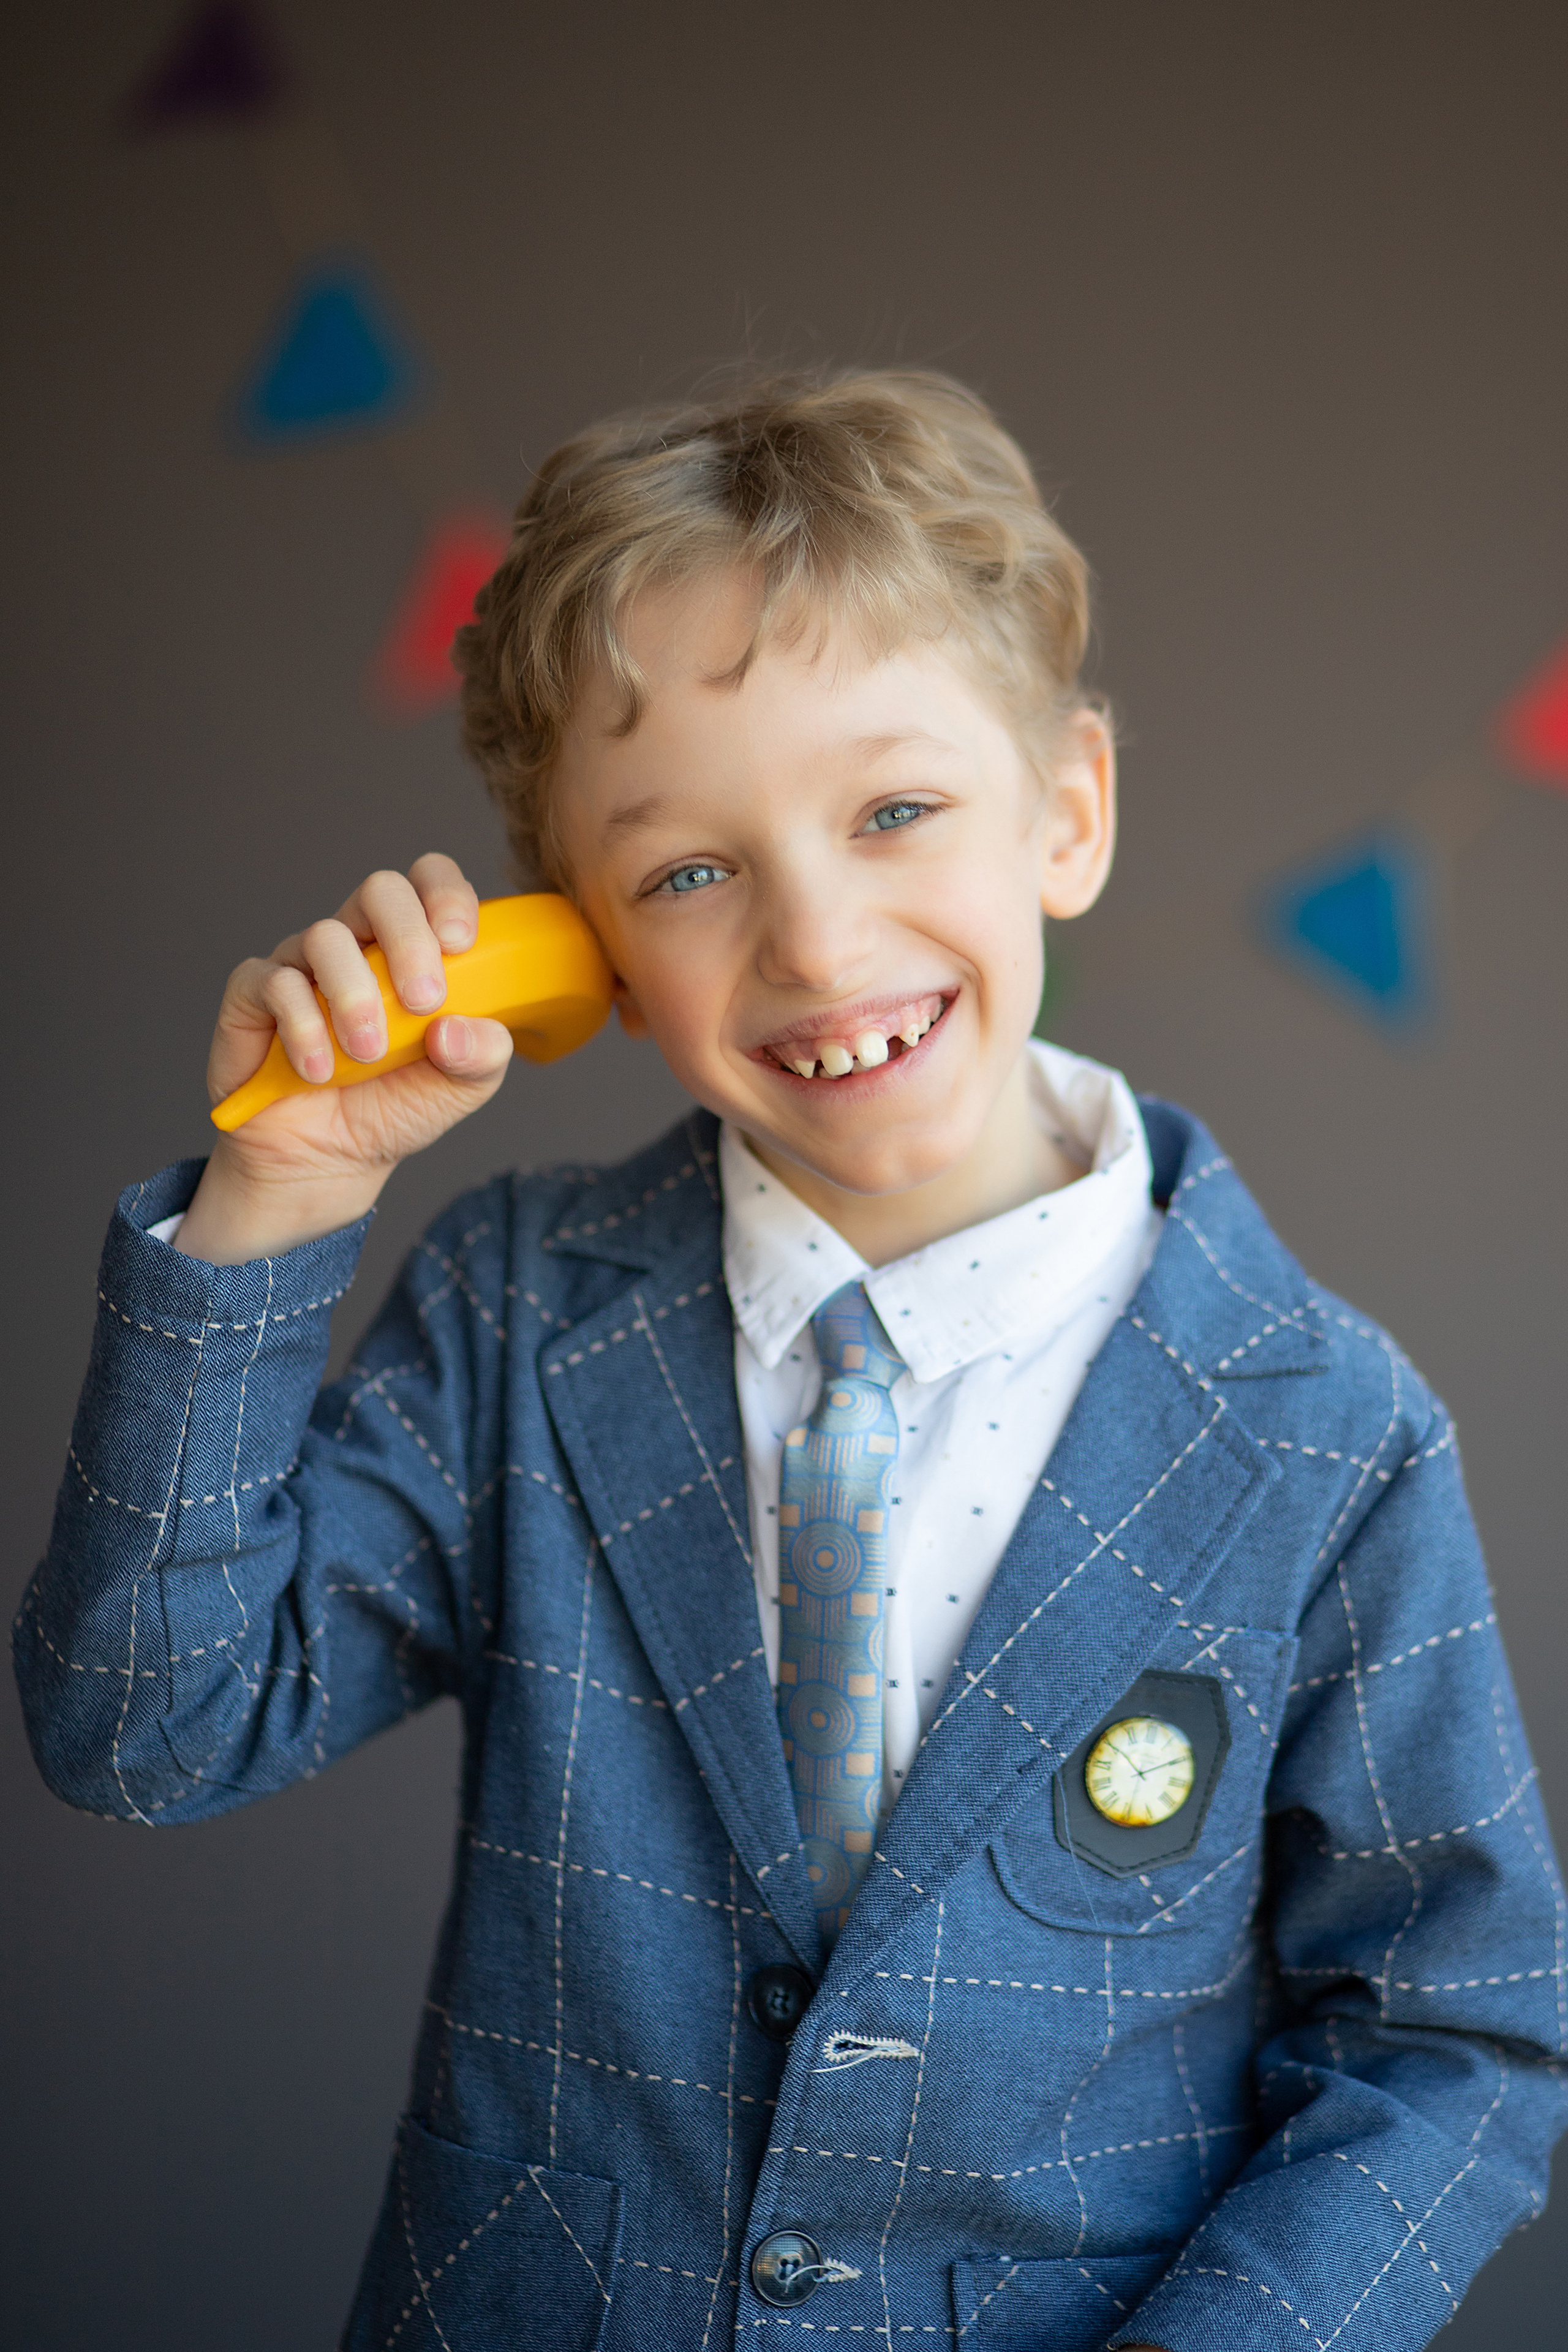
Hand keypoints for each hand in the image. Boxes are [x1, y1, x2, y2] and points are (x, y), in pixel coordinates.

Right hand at [175, 854, 513, 1263]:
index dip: (447, 895)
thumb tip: (457, 1028)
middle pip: (381, 890)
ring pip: (326, 935)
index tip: (461, 942)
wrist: (328, 1160)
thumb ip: (483, 1055)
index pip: (430, 882)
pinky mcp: (254, 993)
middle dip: (409, 939)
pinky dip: (304, 1028)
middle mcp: (359, 942)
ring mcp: (303, 962)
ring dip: (356, 996)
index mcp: (414, 947)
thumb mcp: (459, 1087)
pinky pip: (275, 983)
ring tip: (369, 1054)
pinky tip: (319, 1072)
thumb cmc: (394, 1106)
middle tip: (424, 1001)